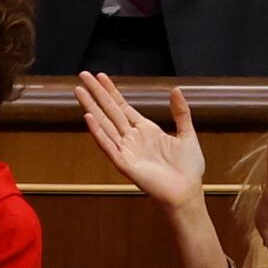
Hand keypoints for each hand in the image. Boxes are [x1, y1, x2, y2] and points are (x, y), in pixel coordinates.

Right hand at [74, 72, 205, 209]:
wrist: (188, 192)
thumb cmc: (187, 168)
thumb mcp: (186, 134)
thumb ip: (180, 113)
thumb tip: (175, 90)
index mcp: (145, 130)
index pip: (122, 106)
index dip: (111, 90)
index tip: (100, 76)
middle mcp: (132, 138)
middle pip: (109, 111)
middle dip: (96, 93)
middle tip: (83, 74)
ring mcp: (126, 151)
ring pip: (104, 125)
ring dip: (91, 108)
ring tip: (79, 91)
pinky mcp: (125, 165)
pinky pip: (109, 147)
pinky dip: (98, 133)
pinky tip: (88, 119)